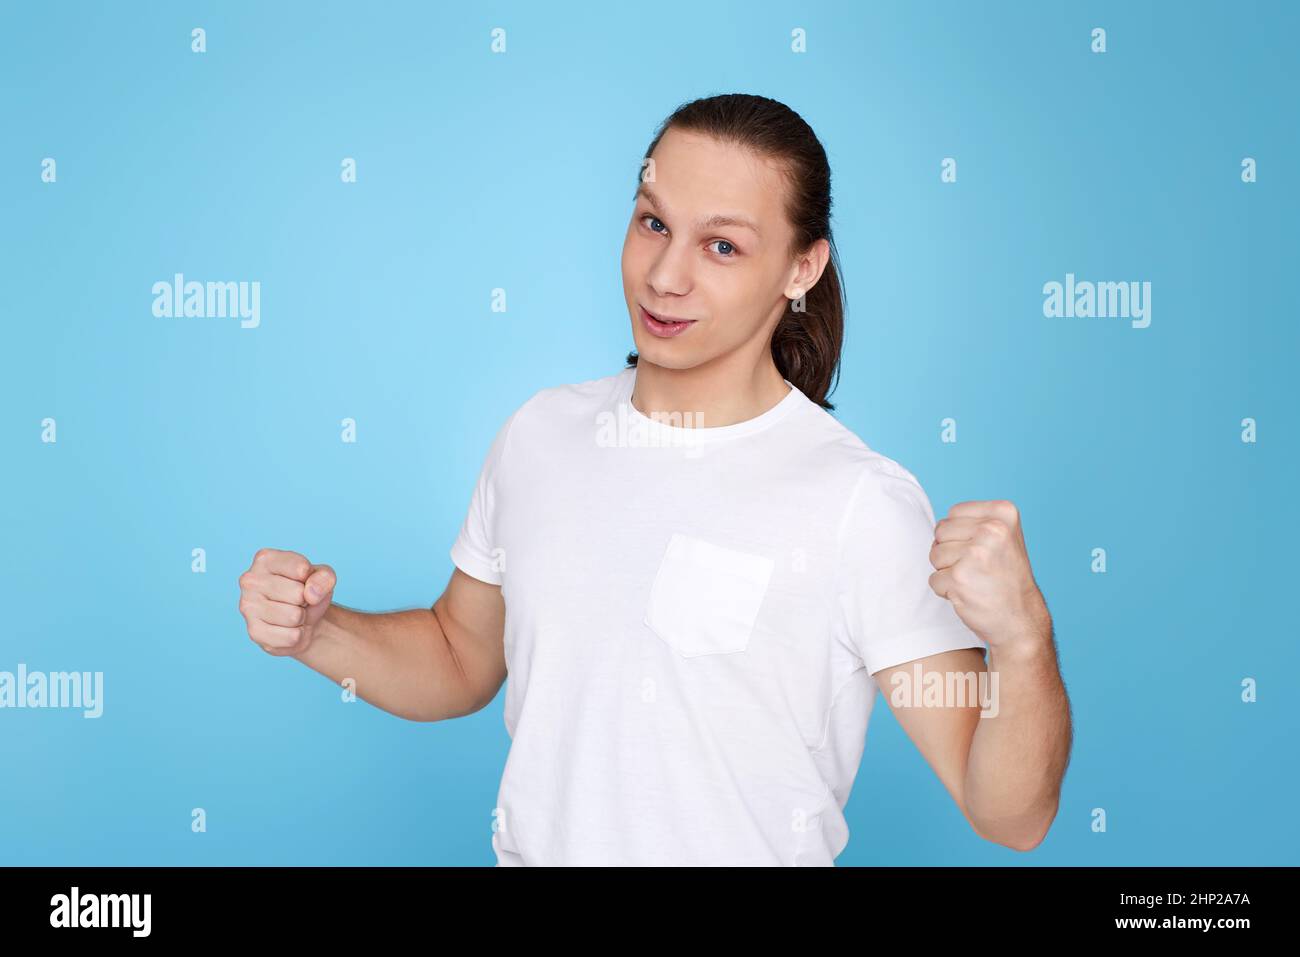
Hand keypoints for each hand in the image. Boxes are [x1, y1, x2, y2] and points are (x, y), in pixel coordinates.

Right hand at [237, 548, 336, 656]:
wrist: (303, 620)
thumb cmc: (309, 591)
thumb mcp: (324, 577)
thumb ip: (324, 577)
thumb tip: (310, 594)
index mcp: (265, 559)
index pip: (301, 568)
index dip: (312, 578)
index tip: (304, 580)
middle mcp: (250, 580)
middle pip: (298, 594)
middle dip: (306, 600)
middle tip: (299, 601)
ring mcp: (248, 606)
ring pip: (294, 616)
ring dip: (302, 618)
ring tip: (294, 613)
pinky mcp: (254, 631)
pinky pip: (291, 636)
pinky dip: (297, 635)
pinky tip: (287, 628)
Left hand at [928, 500, 1050, 650]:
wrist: (1021, 620)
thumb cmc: (1007, 579)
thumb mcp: (1003, 537)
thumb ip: (975, 523)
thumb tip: (938, 525)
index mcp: (1004, 512)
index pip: (954, 512)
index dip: (959, 535)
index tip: (983, 552)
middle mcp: (992, 529)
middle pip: (940, 531)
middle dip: (950, 552)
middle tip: (977, 569)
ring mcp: (976, 553)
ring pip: (934, 555)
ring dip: (947, 572)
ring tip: (974, 580)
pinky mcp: (960, 577)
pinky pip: (934, 579)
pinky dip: (946, 590)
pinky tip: (970, 593)